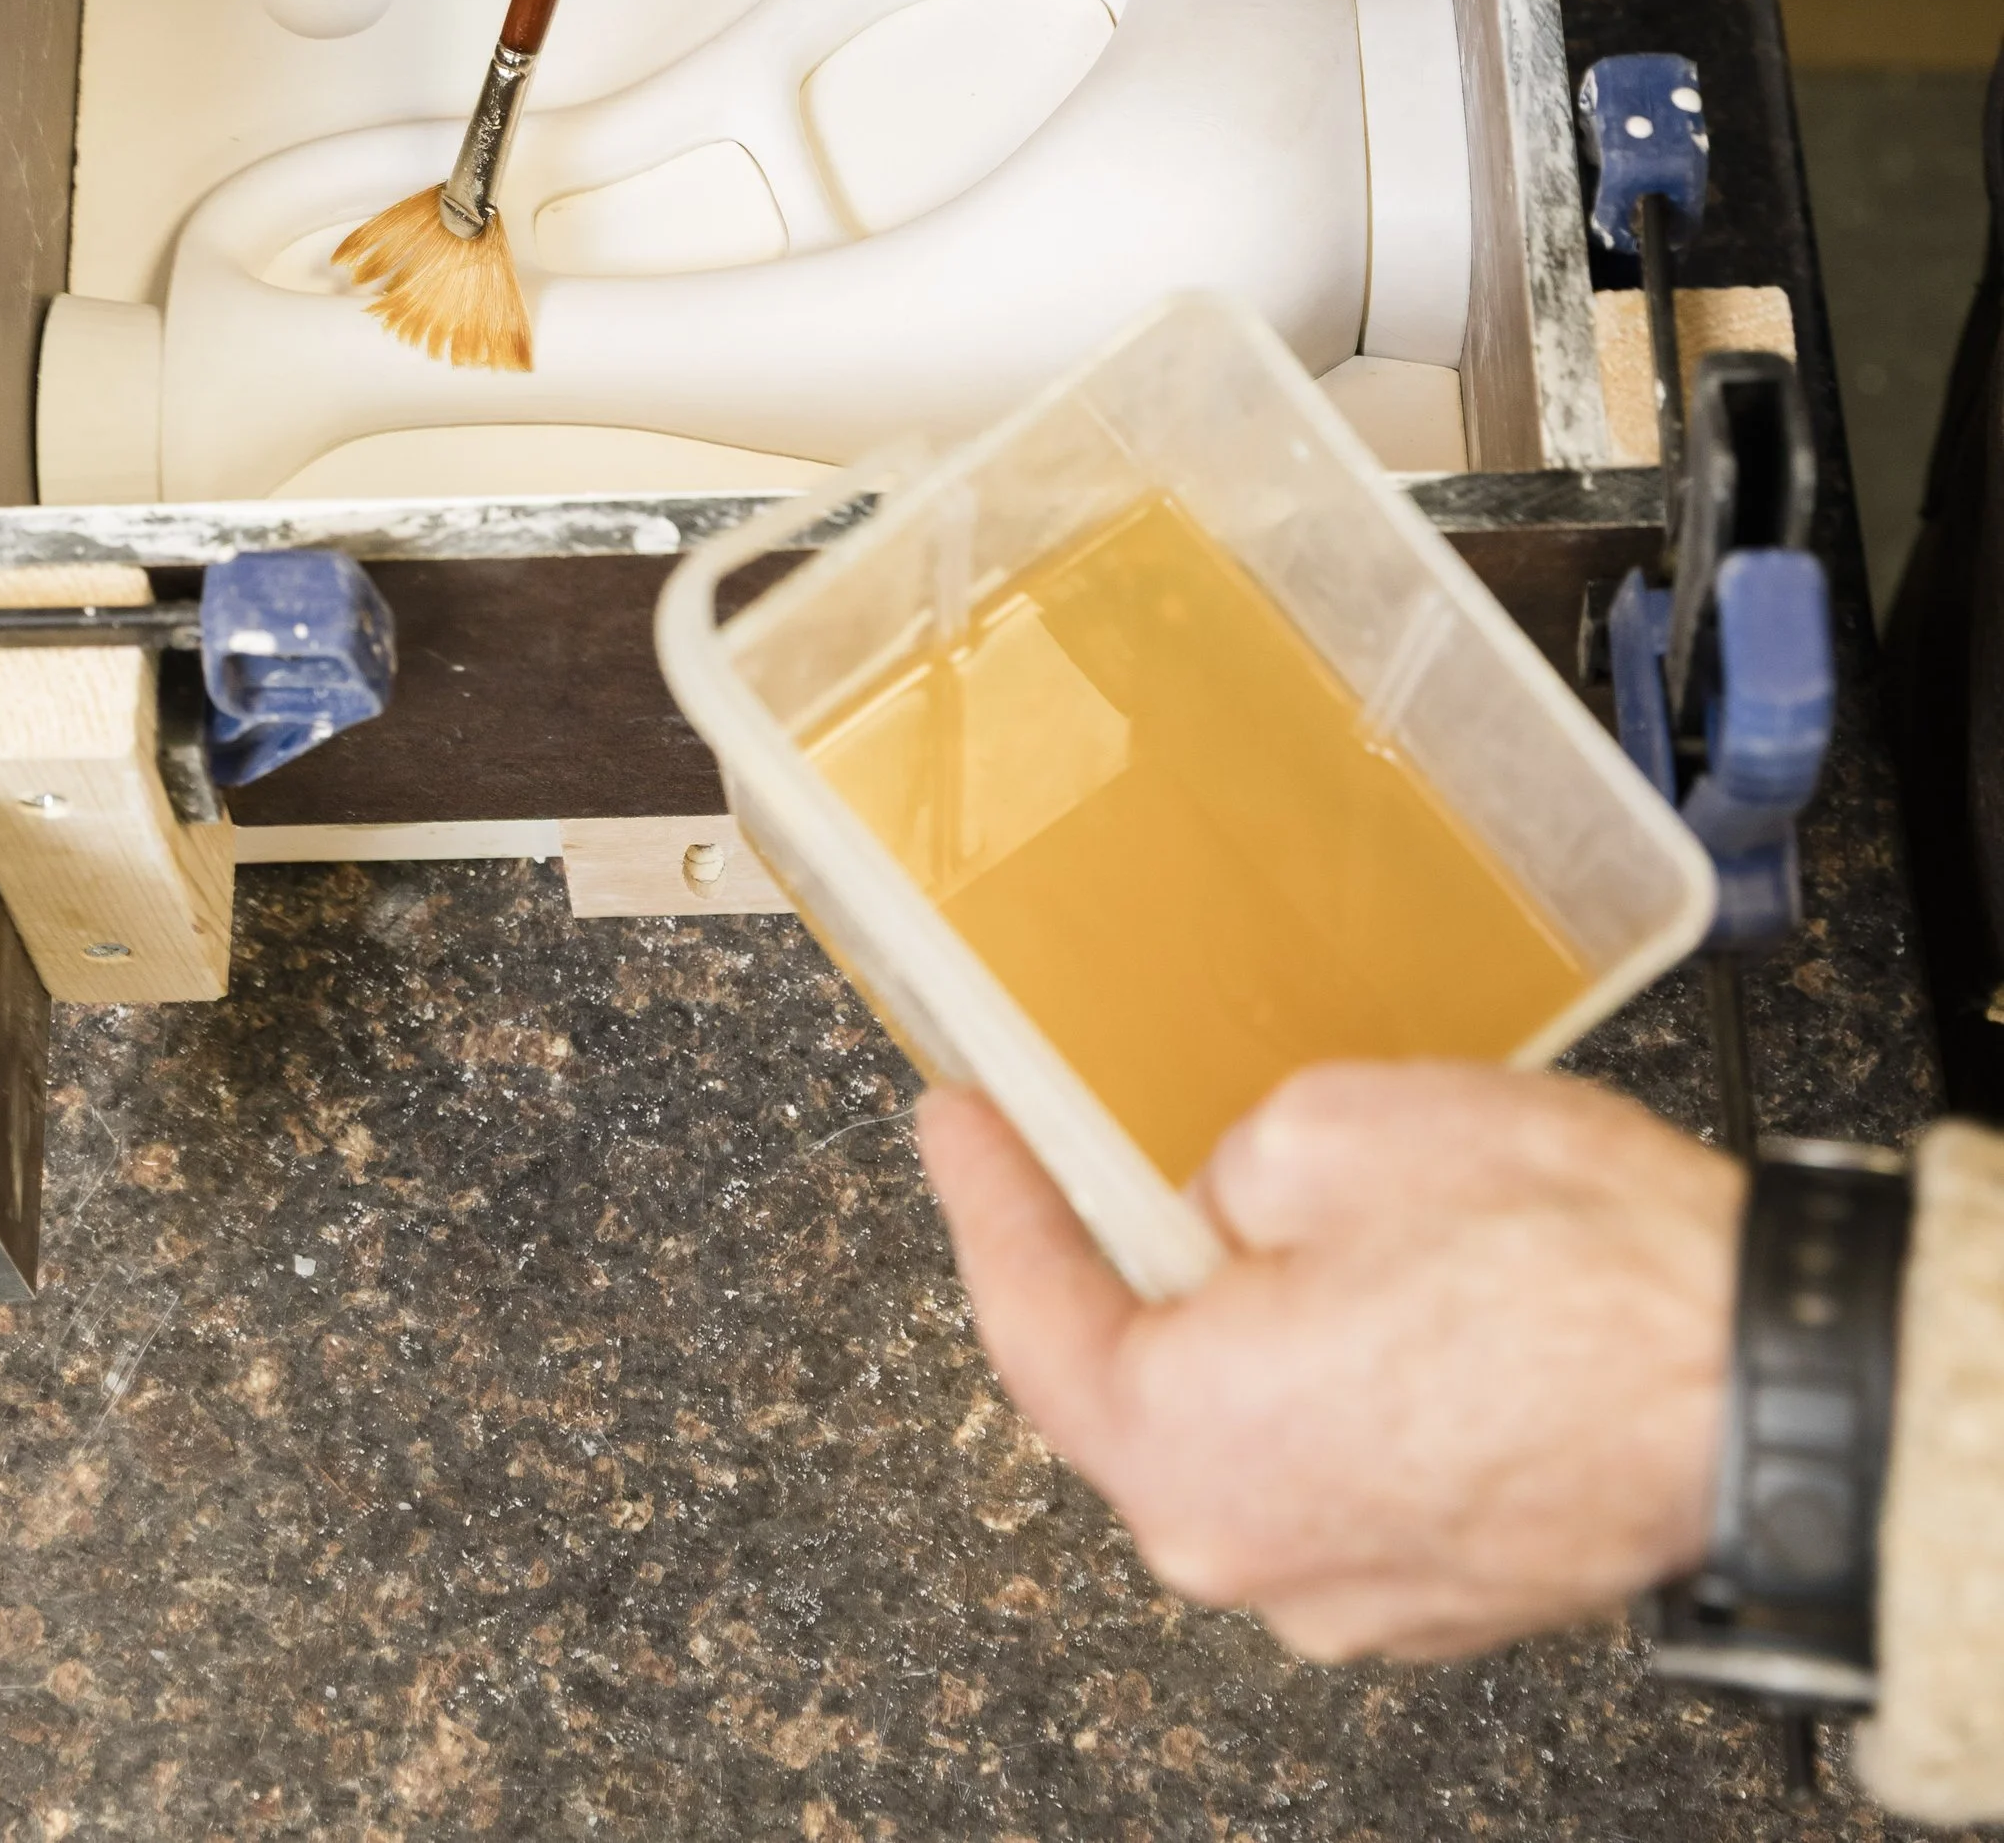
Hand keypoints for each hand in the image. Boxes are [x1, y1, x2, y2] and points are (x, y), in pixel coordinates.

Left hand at [917, 1063, 1739, 1660]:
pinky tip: (1360, 1298)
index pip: (1030, 1321)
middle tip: (1067, 1159)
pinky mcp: (1440, 1587)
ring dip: (1228, 1327)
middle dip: (1100, 1267)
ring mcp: (1352, 1592)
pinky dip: (1320, 1381)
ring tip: (1241, 1215)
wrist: (1763, 1382)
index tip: (954, 1125)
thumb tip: (1228, 1208)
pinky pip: (1332, 1467)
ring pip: (1237, 1433)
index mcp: (1189, 1444)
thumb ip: (1228, 1171)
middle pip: (1126, 1393)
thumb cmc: (1571, 1268)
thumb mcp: (1338, 1128)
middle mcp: (1251, 1552)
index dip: (983, 1202)